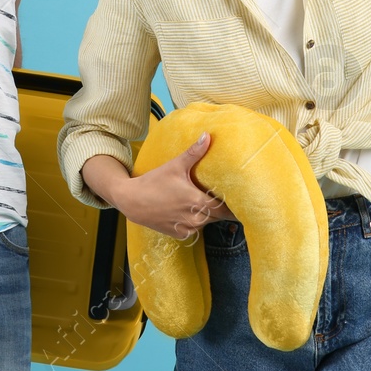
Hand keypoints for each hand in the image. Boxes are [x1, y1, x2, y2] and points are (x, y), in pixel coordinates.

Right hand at [117, 132, 236, 239]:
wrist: (132, 201)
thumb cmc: (153, 182)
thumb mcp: (175, 165)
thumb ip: (194, 152)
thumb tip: (208, 136)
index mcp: (197, 202)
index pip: (225, 209)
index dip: (233, 205)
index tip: (239, 199)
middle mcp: (194, 218)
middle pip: (217, 216)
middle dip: (222, 209)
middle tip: (226, 199)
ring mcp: (186, 228)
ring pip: (206, 223)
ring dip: (208, 215)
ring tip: (207, 202)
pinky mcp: (179, 234)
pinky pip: (194, 229)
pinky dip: (195, 221)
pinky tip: (190, 211)